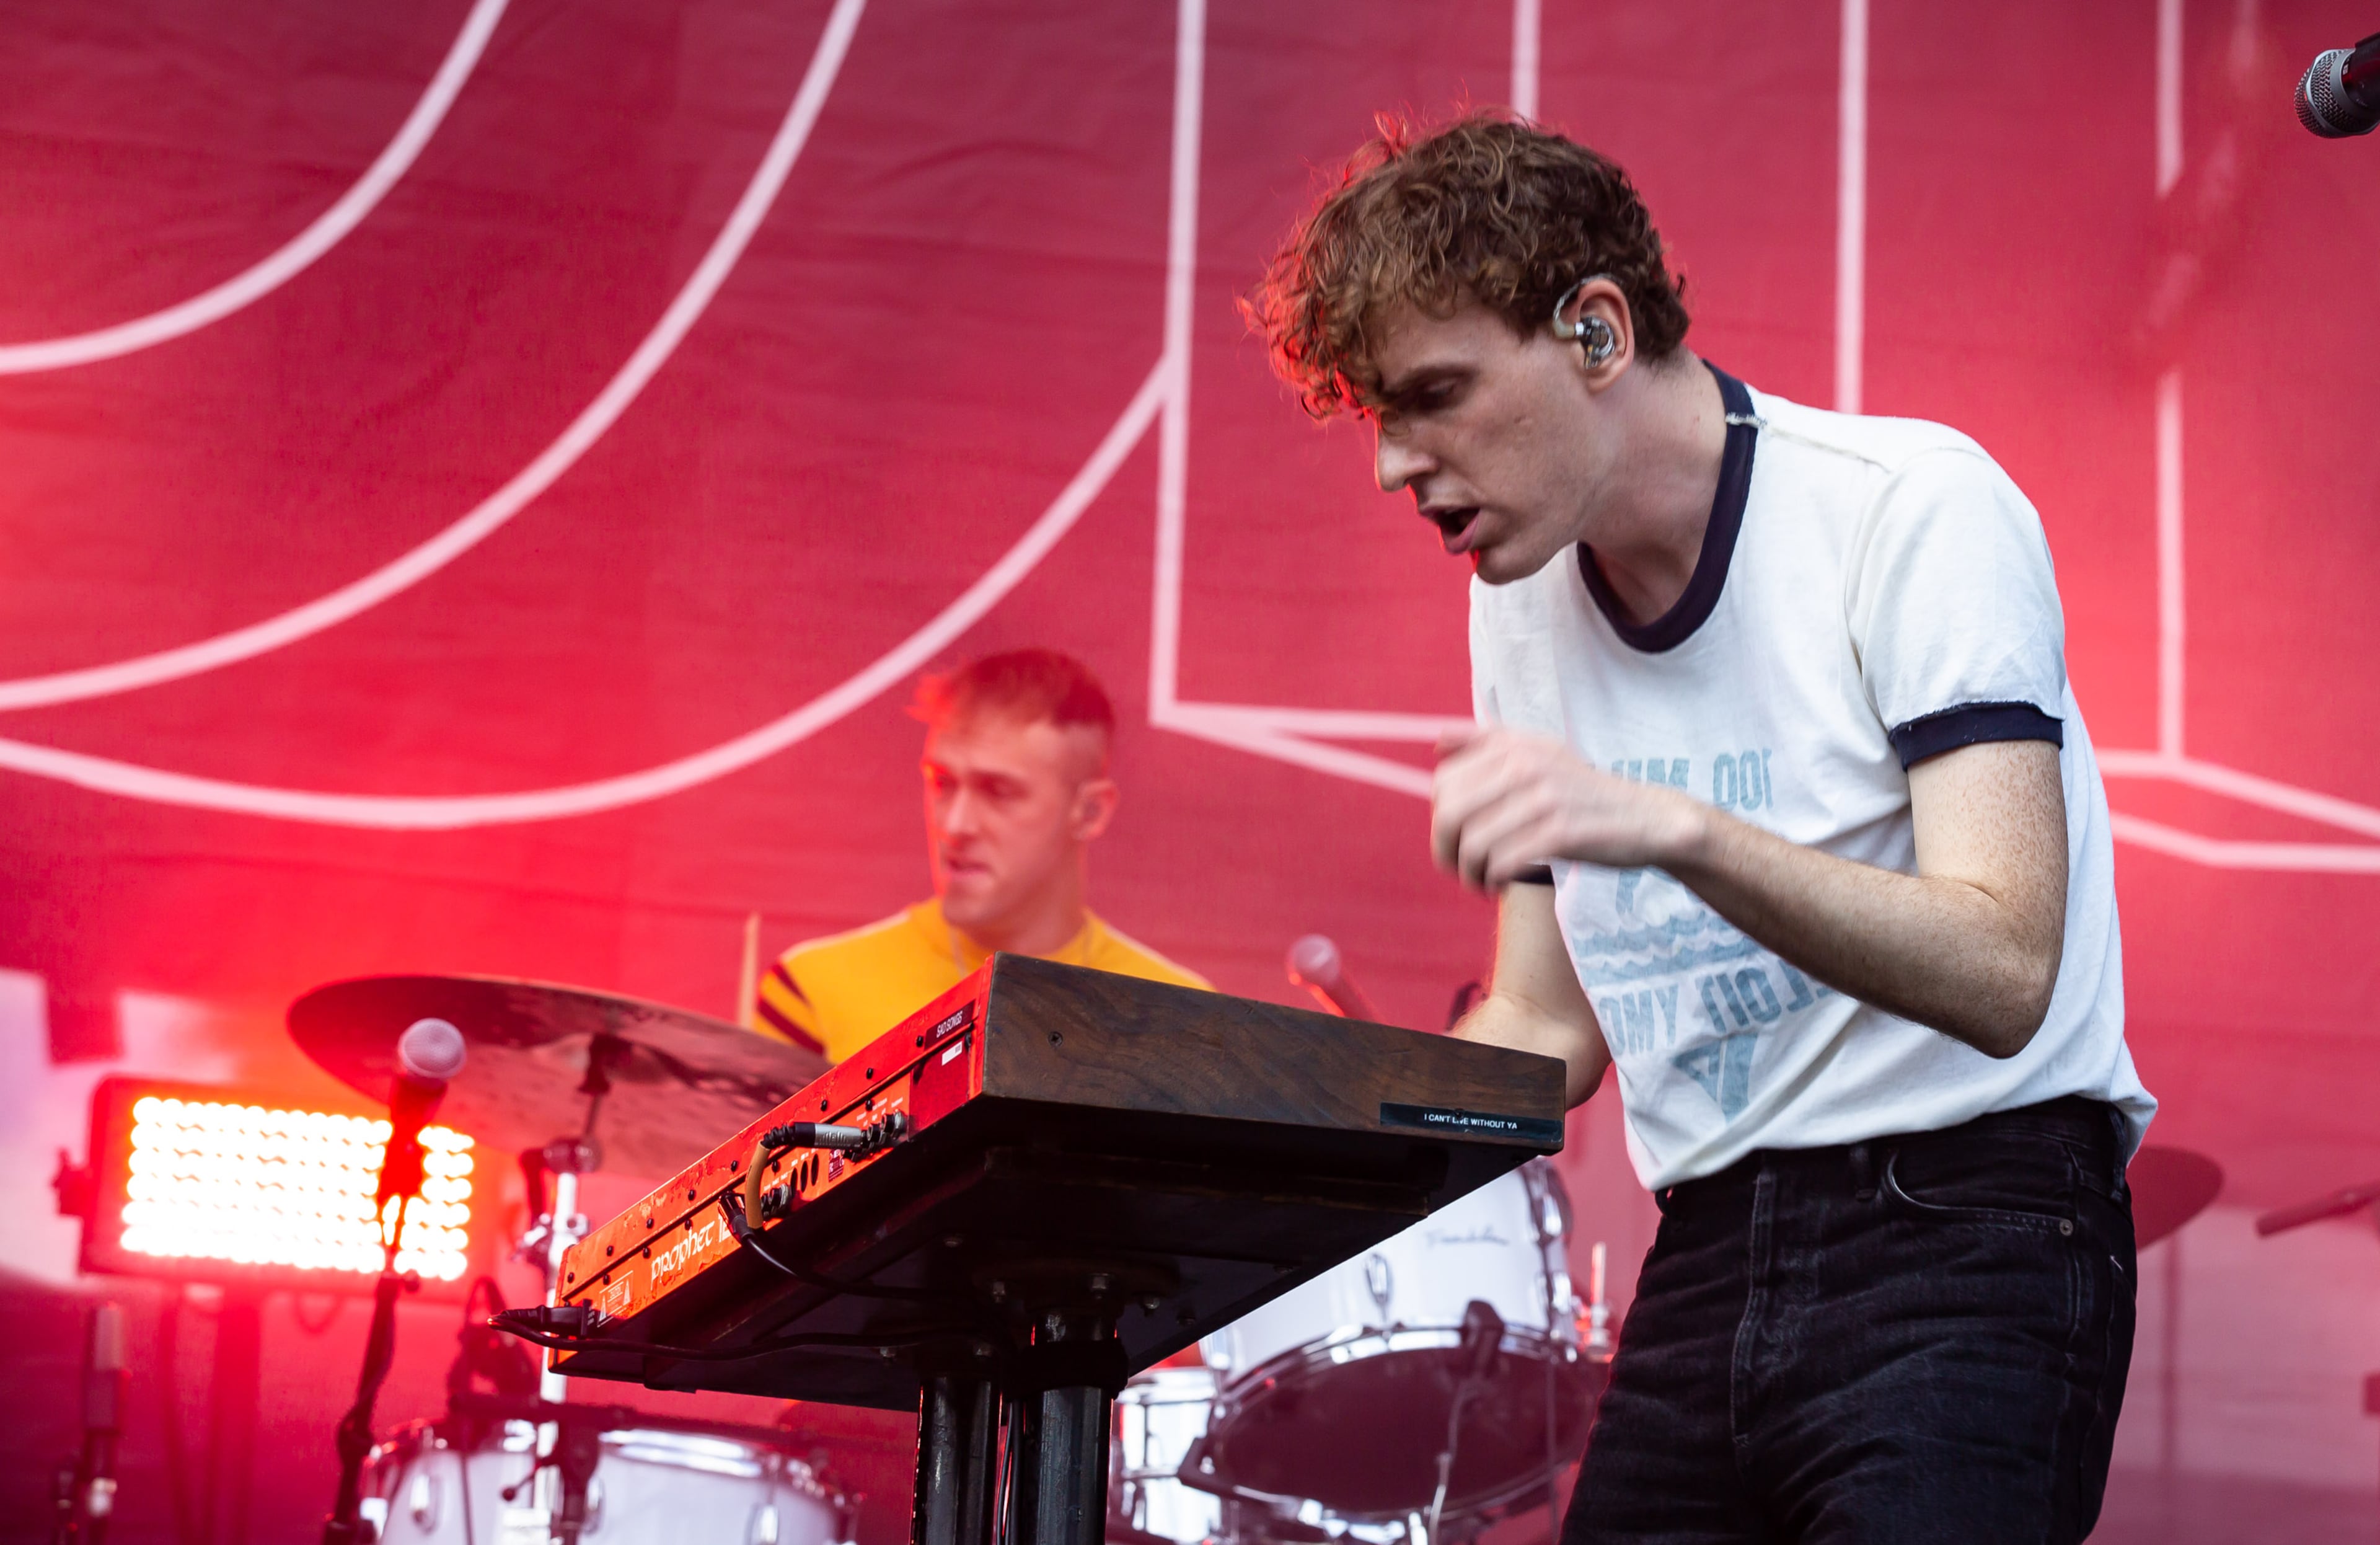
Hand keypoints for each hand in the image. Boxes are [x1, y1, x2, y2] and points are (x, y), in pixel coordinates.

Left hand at [1431, 726, 1708, 888]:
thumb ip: (1488, 742)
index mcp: (1514, 745)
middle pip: (1450, 814)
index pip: (1443, 783)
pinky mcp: (1562, 832)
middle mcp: (1526, 765)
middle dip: (1444, 850)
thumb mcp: (1540, 753)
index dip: (1439, 819)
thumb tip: (1436, 743)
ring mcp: (1545, 798)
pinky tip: (1501, 885)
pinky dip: (1494, 880)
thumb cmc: (1583, 793)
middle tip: (1458, 869)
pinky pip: (1503, 862)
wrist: (1647, 818)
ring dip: (1469, 873)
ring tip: (1482, 881)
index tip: (1454, 839)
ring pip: (1473, 844)